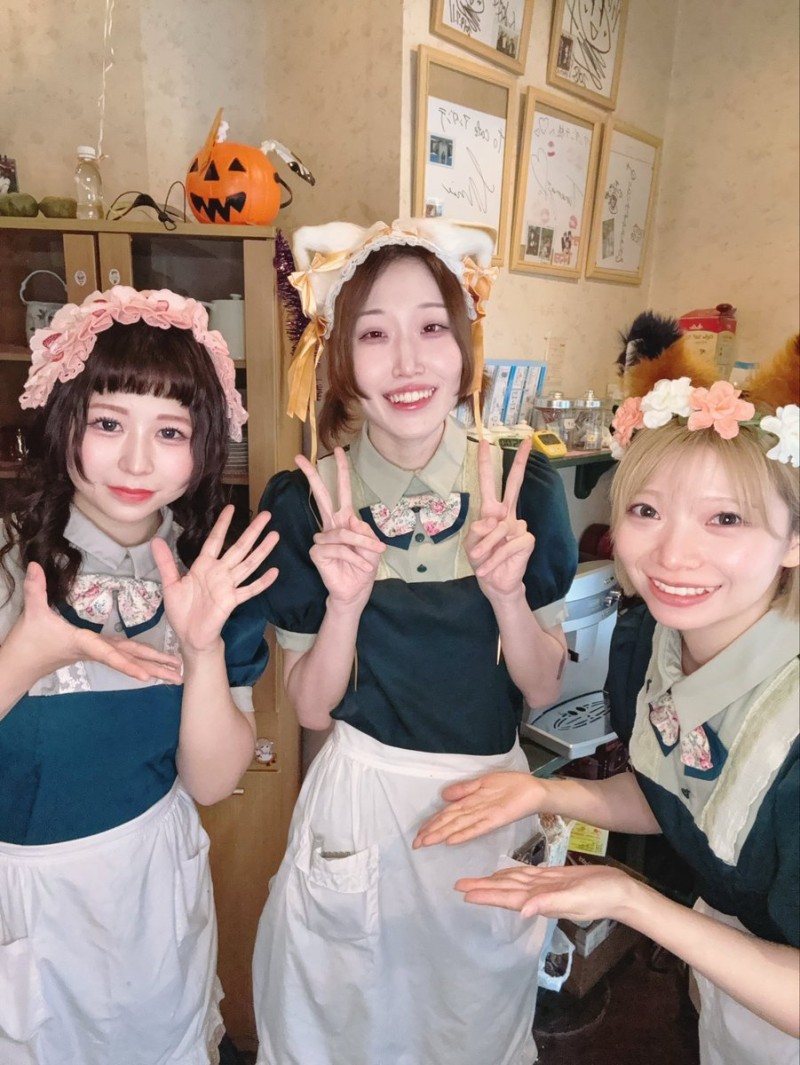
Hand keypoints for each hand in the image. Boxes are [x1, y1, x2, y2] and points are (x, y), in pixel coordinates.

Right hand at [10, 562, 181, 682]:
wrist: (22, 664)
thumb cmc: (28, 641)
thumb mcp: (32, 613)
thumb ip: (35, 589)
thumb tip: (35, 564)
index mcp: (84, 643)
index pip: (108, 655)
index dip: (127, 665)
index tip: (145, 676)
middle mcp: (96, 650)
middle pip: (129, 660)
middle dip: (154, 668)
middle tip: (179, 677)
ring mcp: (98, 652)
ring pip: (130, 660)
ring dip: (153, 667)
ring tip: (176, 675)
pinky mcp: (97, 650)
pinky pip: (124, 656)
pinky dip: (141, 660)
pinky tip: (155, 664)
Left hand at [152, 505, 278, 654]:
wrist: (189, 636)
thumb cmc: (181, 611)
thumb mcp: (170, 584)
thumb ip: (165, 562)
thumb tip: (155, 540)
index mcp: (204, 566)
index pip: (215, 540)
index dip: (223, 524)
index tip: (231, 507)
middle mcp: (219, 572)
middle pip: (239, 547)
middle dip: (252, 531)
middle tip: (266, 515)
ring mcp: (228, 586)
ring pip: (248, 564)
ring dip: (262, 551)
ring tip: (275, 536)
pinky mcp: (232, 600)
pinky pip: (250, 590)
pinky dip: (262, 582)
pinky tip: (275, 572)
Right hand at [296, 448, 384, 610]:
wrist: (355, 591)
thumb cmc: (364, 567)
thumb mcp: (373, 547)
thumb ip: (363, 531)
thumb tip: (348, 521)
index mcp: (345, 520)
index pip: (341, 491)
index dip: (341, 471)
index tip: (337, 450)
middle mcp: (331, 525)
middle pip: (321, 496)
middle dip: (311, 476)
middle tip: (299, 457)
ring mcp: (322, 538)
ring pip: (342, 532)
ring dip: (361, 544)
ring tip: (370, 556)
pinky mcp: (318, 552)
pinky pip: (338, 548)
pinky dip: (353, 557)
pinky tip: (358, 566)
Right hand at [413, 771, 540, 847]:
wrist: (533, 789)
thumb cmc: (510, 785)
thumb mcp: (483, 782)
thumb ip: (464, 789)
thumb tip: (442, 795)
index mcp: (470, 803)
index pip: (447, 815)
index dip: (432, 823)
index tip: (418, 834)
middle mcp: (475, 812)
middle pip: (449, 822)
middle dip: (432, 833)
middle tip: (415, 844)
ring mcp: (485, 816)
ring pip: (459, 826)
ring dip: (442, 835)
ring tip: (427, 842)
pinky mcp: (496, 819)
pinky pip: (478, 828)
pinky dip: (464, 834)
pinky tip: (452, 840)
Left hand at [455, 862, 637, 921]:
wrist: (621, 891)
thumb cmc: (601, 896)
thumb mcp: (575, 899)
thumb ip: (548, 903)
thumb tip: (522, 911)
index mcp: (541, 901)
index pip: (507, 897)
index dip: (486, 895)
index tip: (464, 893)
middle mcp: (539, 895)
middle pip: (505, 890)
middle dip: (482, 888)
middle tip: (459, 885)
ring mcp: (546, 887)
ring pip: (513, 883)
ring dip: (493, 882)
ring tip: (474, 881)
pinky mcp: (554, 879)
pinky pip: (527, 876)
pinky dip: (512, 874)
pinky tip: (505, 873)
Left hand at [466, 440, 534, 600]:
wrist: (495, 582)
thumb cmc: (482, 560)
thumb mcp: (471, 544)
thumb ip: (478, 530)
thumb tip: (493, 522)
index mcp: (491, 510)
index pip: (489, 483)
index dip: (486, 463)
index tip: (485, 442)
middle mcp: (507, 514)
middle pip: (514, 484)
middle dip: (520, 463)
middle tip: (527, 441)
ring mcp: (519, 526)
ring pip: (500, 529)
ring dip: (486, 548)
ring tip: (481, 561)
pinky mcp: (527, 539)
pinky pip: (509, 544)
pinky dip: (496, 558)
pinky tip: (490, 567)